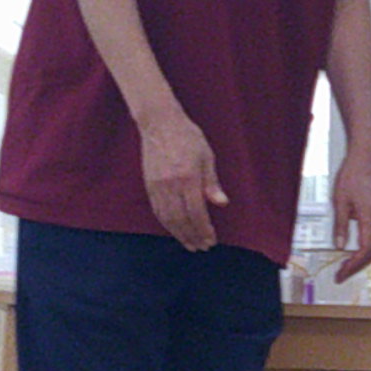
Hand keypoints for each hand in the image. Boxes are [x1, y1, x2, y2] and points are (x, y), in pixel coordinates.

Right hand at [136, 105, 227, 252]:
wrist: (159, 123)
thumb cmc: (188, 137)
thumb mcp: (206, 156)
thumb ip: (212, 182)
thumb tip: (221, 203)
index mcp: (188, 177)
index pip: (196, 212)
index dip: (204, 229)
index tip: (211, 240)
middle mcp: (171, 184)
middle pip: (181, 219)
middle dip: (193, 236)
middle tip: (202, 247)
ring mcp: (157, 185)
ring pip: (167, 218)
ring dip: (179, 234)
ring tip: (190, 244)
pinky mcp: (149, 185)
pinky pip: (157, 210)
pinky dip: (166, 224)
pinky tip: (175, 230)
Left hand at [328, 147, 370, 282]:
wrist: (364, 161)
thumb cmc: (353, 176)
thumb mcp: (340, 201)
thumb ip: (341, 225)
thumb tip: (340, 245)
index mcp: (370, 218)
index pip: (364, 250)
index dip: (353, 264)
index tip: (342, 272)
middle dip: (356, 266)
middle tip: (341, 274)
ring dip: (359, 259)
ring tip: (344, 265)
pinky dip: (362, 249)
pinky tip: (350, 251)